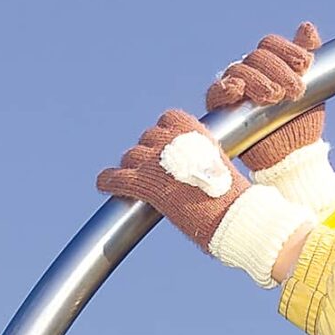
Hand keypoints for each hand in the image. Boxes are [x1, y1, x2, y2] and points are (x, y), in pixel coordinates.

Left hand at [97, 109, 249, 250]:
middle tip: (155, 174)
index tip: (170, 152)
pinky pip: (114, 178)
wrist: (229, 214)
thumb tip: (191, 166)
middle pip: (146, 140)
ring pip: (130, 157)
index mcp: (189, 126)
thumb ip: (198, 155)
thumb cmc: (229, 195)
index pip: (167, 120)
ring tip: (137, 184)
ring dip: (132, 169)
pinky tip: (105, 185)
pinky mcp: (140, 182)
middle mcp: (168, 137)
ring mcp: (151, 158)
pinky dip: (108, 181)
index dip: (166, 138)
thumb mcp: (216, 162)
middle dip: (149, 155)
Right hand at [207, 22, 322, 172]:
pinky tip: (237, 90)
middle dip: (278, 70)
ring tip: (275, 96)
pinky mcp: (222, 109)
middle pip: (256, 56)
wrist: (292, 155)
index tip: (305, 65)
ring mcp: (234, 88)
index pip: (270, 44)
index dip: (287, 50)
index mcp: (269, 64)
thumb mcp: (312, 87)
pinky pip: (216, 92)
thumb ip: (307, 58)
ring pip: (238, 70)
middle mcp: (249, 72)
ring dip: (258, 80)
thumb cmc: (300, 121)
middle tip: (296, 90)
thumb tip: (306, 28)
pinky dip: (225, 88)